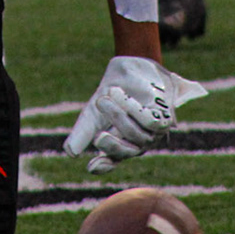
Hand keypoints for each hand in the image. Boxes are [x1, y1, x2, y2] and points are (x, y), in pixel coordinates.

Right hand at [64, 55, 206, 172]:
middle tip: (97, 135)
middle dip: (110, 143)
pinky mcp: (165, 120)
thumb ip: (83, 131)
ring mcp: (153, 134)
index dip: (103, 166)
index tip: (91, 166)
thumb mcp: (94, 111)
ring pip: (138, 137)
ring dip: (118, 117)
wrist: (131, 67)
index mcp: (119, 145)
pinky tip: (123, 96)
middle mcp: (137, 144)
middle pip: (125, 152)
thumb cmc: (113, 93)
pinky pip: (151, 123)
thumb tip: (70, 152)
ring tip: (103, 97)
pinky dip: (134, 110)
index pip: (112, 161)